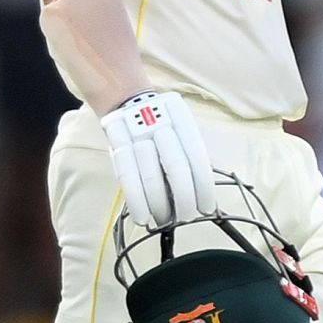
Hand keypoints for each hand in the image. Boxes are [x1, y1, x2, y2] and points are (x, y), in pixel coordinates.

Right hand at [100, 90, 216, 229]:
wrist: (128, 102)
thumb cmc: (162, 125)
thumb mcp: (182, 129)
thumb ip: (191, 155)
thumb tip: (203, 195)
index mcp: (182, 120)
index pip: (197, 159)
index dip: (203, 188)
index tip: (206, 208)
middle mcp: (161, 125)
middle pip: (176, 168)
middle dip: (184, 199)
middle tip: (186, 216)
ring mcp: (137, 134)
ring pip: (151, 177)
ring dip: (160, 205)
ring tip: (166, 219)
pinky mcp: (117, 146)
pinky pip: (127, 179)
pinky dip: (137, 202)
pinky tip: (144, 217)